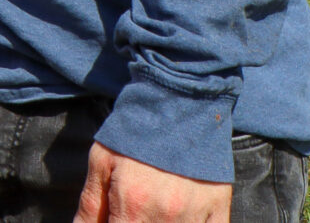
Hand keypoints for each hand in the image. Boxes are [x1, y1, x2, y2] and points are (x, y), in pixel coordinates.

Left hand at [74, 142, 231, 222]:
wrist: (178, 99)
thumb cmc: (136, 130)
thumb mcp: (101, 160)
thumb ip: (90, 205)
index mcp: (133, 205)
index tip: (117, 217)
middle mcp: (166, 215)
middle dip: (134, 222)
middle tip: (133, 211)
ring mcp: (195, 215)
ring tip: (153, 208)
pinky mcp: (219, 209)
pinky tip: (180, 216)